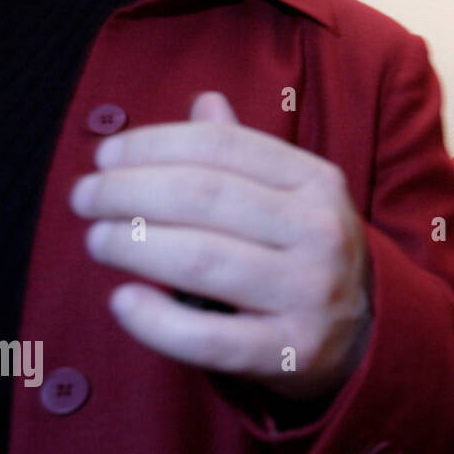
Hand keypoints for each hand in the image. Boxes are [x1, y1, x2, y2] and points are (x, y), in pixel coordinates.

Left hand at [70, 92, 371, 400]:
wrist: (369, 335)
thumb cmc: (308, 255)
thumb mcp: (294, 197)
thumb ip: (246, 155)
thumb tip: (204, 103)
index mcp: (317, 181)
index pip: (223, 146)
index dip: (153, 145)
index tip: (106, 157)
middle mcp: (320, 231)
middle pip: (204, 196)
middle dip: (128, 190)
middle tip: (84, 198)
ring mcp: (310, 292)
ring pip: (202, 259)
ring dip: (132, 245)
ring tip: (98, 240)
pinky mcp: (293, 350)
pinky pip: (209, 337)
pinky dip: (155, 320)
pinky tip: (124, 301)